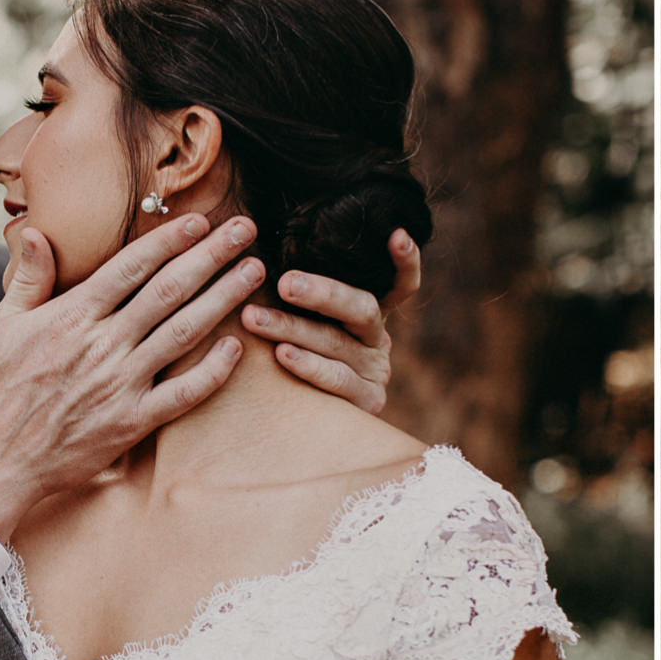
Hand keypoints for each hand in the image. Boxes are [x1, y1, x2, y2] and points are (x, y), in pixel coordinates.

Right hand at [0, 215, 263, 540]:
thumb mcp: (1, 326)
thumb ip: (29, 279)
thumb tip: (38, 232)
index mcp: (72, 317)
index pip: (130, 268)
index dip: (168, 241)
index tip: (199, 221)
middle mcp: (103, 345)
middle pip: (168, 291)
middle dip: (211, 256)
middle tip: (245, 230)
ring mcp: (121, 384)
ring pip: (184, 332)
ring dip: (224, 299)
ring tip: (254, 272)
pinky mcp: (133, 421)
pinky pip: (183, 393)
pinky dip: (213, 370)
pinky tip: (237, 347)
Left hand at [245, 229, 421, 414]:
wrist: (302, 426)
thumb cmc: (287, 354)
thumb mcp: (300, 320)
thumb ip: (295, 292)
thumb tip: (256, 249)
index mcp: (367, 314)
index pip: (401, 283)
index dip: (406, 260)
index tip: (396, 234)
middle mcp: (378, 339)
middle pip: (362, 308)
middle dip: (322, 292)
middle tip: (284, 282)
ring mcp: (376, 370)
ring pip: (338, 343)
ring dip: (292, 327)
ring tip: (254, 318)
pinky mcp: (369, 401)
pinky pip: (338, 380)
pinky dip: (309, 365)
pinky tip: (282, 354)